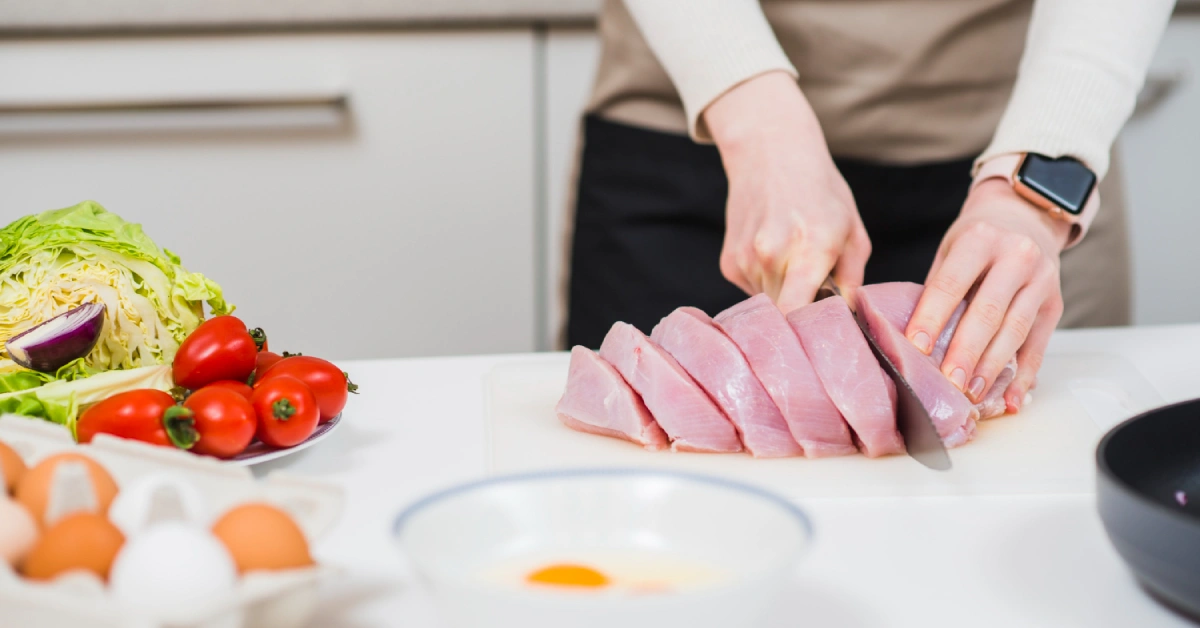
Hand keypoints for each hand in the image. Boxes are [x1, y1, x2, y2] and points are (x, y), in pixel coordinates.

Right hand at [703, 71, 870, 312]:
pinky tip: (774, 256)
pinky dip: (766, 283)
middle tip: (817, 298)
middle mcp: (773, 256)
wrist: (770, 154)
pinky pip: (752, 291)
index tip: (821, 334)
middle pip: (786, 316)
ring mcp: (746, 260)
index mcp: (811, 248)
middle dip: (802, 315)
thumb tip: (850, 320)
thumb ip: (854, 280)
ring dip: (784, 295)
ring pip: (768, 304)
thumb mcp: (852, 231)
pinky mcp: (729, 263)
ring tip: (794, 264)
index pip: (797, 314)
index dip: (808, 332)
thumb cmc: (820, 193)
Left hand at [905, 179, 1072, 411]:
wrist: (1024, 218)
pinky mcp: (1055, 303)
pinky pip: (1039, 345)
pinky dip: (1025, 375)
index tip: (915, 347)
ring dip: (992, 368)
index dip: (932, 317)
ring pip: (1015, 331)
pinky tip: (1012, 398)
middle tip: (949, 383)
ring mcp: (1041, 280)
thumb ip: (937, 288)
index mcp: (980, 240)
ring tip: (973, 394)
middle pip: (988, 312)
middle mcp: (1017, 257)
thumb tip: (909, 340)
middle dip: (966, 351)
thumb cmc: (977, 241)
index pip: (951, 284)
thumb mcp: (951, 250)